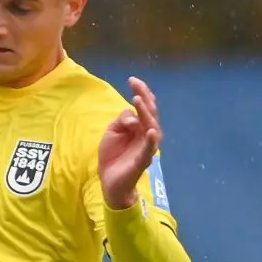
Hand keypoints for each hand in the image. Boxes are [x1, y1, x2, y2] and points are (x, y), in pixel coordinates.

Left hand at [99, 75, 162, 210]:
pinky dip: (151, 140)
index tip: (132, 79)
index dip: (140, 91)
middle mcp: (146, 134)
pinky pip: (149, 149)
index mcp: (139, 126)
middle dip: (144, 97)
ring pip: (151, 127)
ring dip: (146, 113)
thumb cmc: (113, 155)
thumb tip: (131, 115)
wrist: (110, 181)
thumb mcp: (112, 132)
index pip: (143, 106)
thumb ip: (121, 120)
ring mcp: (146, 147)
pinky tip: (151, 131)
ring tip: (138, 100)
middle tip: (135, 85)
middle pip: (150, 113)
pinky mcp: (142, 160)